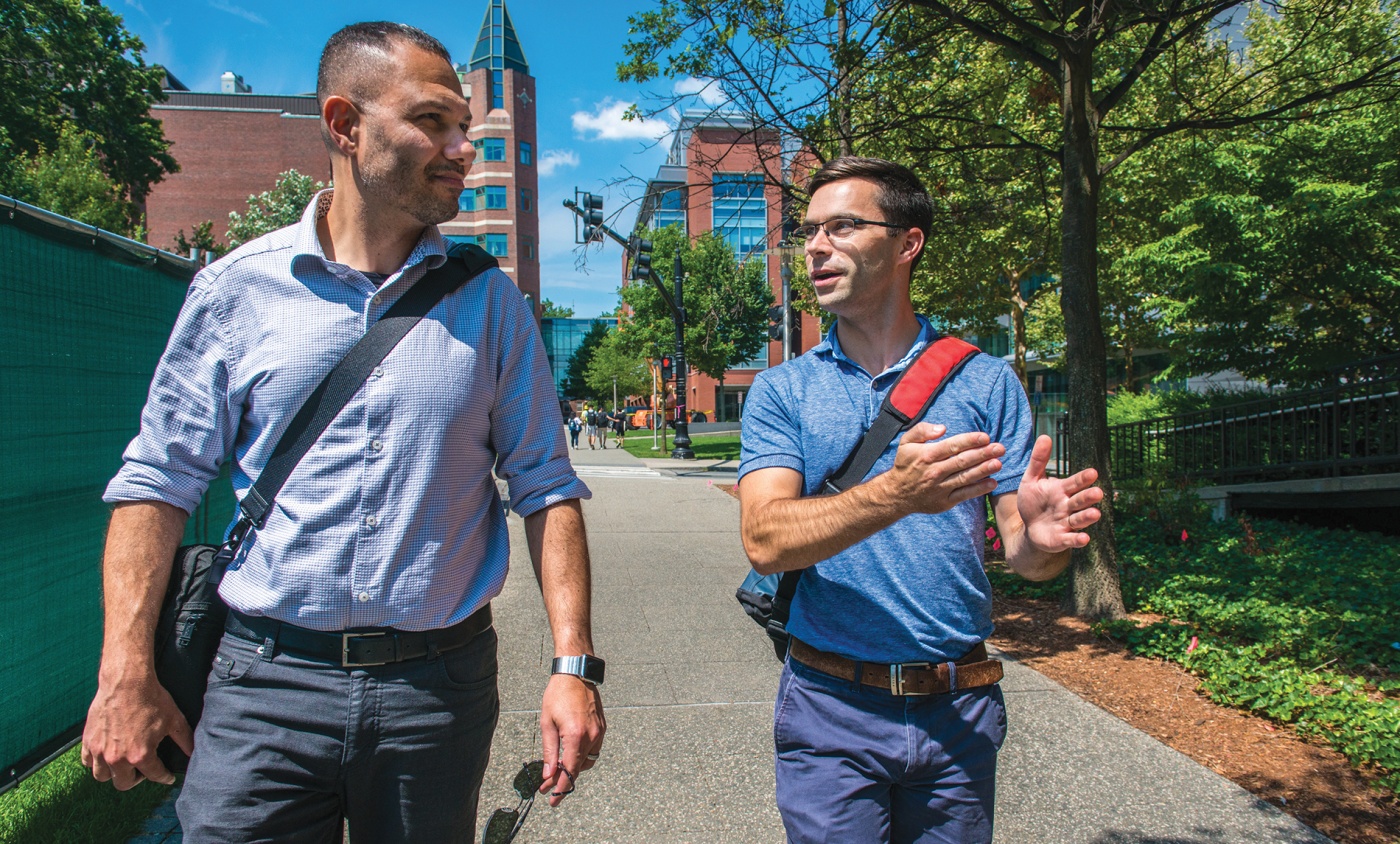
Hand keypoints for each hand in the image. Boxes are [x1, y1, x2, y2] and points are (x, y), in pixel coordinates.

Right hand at [80, 674, 191, 789]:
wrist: (127, 681)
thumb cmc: (151, 699)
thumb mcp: (174, 720)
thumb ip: (184, 739)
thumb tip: (193, 752)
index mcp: (140, 755)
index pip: (154, 776)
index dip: (164, 777)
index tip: (167, 777)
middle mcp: (118, 758)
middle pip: (123, 784)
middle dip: (136, 780)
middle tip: (143, 770)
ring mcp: (100, 751)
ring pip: (102, 777)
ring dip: (113, 773)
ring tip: (123, 763)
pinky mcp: (88, 741)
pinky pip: (87, 762)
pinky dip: (95, 762)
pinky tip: (106, 754)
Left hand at [538, 673, 604, 806]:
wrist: (575, 673)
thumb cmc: (558, 694)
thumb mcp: (546, 723)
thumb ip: (548, 752)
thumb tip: (547, 775)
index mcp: (575, 736)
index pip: (569, 771)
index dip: (560, 788)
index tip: (552, 800)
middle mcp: (591, 736)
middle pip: (579, 769)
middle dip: (564, 780)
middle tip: (549, 787)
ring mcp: (599, 731)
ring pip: (588, 761)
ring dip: (574, 768)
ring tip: (558, 768)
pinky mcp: (602, 727)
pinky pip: (594, 749)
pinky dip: (582, 756)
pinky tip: (570, 753)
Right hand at [883, 423, 1005, 514]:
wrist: (897, 494)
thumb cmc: (906, 464)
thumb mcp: (906, 443)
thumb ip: (922, 430)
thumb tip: (942, 428)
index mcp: (927, 455)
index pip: (952, 446)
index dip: (970, 441)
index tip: (986, 437)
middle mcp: (934, 471)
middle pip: (962, 461)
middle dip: (983, 454)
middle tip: (1000, 448)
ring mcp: (940, 488)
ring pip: (965, 477)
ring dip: (984, 470)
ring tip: (999, 463)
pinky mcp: (944, 502)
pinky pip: (964, 494)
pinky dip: (979, 489)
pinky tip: (992, 483)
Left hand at [1016, 435, 1102, 551]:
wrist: (1029, 528)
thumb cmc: (1034, 502)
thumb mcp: (1031, 480)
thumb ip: (1038, 461)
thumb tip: (1044, 436)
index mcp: (1062, 490)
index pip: (1075, 483)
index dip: (1083, 479)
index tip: (1092, 473)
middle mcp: (1068, 506)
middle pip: (1081, 501)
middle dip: (1088, 497)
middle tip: (1098, 493)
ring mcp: (1067, 523)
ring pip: (1080, 519)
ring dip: (1087, 517)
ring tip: (1095, 514)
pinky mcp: (1062, 539)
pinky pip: (1071, 540)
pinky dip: (1078, 540)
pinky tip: (1084, 539)